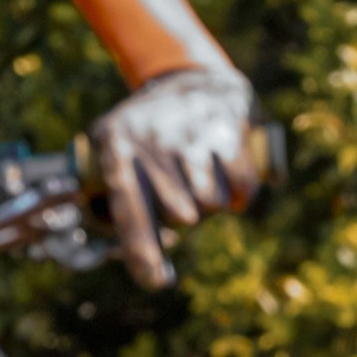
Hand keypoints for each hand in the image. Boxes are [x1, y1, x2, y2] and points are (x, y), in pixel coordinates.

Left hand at [85, 63, 271, 288]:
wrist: (189, 76)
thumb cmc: (147, 134)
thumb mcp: (114, 151)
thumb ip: (114, 202)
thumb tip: (142, 264)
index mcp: (115, 145)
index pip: (130, 210)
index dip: (143, 251)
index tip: (158, 281)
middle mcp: (152, 138)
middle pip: (180, 216)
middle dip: (185, 216)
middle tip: (180, 191)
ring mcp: (192, 132)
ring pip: (212, 205)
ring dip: (212, 203)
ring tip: (201, 175)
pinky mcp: (229, 127)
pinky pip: (242, 189)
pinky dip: (241, 194)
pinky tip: (229, 175)